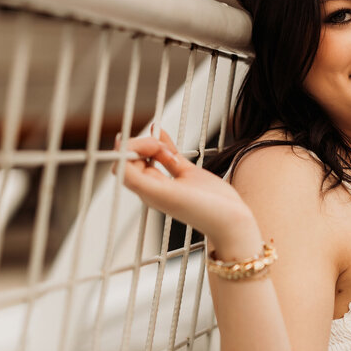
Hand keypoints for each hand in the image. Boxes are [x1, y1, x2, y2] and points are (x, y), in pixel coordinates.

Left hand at [116, 128, 256, 246]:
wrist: (231, 220)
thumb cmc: (201, 212)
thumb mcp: (165, 195)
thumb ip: (138, 180)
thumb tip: (118, 163)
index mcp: (146, 192)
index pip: (123, 166)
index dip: (130, 151)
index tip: (147, 148)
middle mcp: (154, 186)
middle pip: (135, 158)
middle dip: (143, 145)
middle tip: (159, 146)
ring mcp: (171, 179)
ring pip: (151, 154)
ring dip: (154, 143)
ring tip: (167, 148)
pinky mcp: (186, 174)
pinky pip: (169, 154)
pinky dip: (164, 141)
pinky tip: (160, 130)